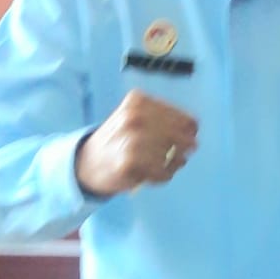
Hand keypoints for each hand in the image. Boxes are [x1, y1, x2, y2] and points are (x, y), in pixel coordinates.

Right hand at [75, 89, 198, 196]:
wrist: (86, 162)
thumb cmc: (119, 140)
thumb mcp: (136, 118)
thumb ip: (164, 120)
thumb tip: (193, 135)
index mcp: (139, 102)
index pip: (184, 118)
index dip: (191, 130)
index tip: (190, 136)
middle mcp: (134, 116)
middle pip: (181, 137)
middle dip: (185, 148)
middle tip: (183, 155)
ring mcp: (131, 138)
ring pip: (173, 155)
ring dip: (174, 164)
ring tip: (166, 165)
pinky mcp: (129, 162)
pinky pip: (162, 172)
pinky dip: (163, 176)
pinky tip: (153, 175)